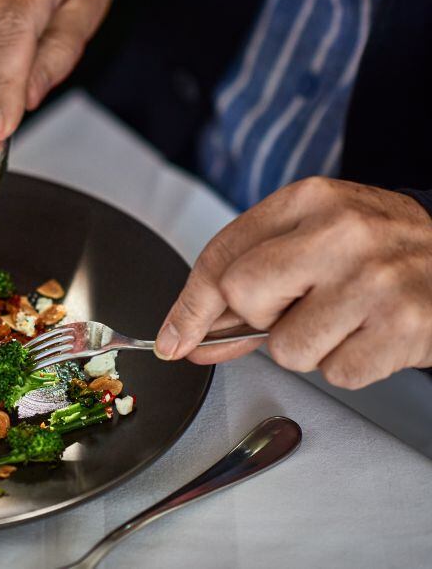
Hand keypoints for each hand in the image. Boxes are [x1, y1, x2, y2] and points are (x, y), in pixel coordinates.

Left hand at [155, 177, 431, 388]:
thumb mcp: (316, 238)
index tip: (173, 339)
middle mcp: (341, 231)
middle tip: (301, 307)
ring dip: (309, 347)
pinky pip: (336, 373)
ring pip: (287, 349)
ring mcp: (373, 278)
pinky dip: (349, 364)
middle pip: (244, 297)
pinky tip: (372, 335)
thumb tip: (189, 334)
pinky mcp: (402, 326)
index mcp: (309, 200)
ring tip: (347, 319)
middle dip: (261, 318)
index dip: (189, 306)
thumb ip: (251, 278)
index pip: (221, 257)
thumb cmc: (382, 251)